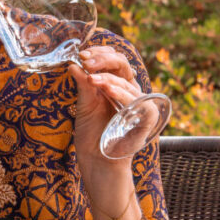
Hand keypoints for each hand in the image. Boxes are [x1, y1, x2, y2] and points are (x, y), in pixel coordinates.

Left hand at [69, 45, 143, 219]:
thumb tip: (74, 63)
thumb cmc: (92, 138)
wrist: (97, 166)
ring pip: (130, 83)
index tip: (82, 53)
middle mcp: (130, 93)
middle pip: (124, 66)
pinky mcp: (145, 123)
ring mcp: (139, 107)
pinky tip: (108, 91)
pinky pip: (140, 105)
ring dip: (110, 77)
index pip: (114, 60)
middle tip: (86, 60)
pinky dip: (124, 96)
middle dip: (104, 60)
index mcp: (116, 86)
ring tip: (92, 78)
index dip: (100, 53)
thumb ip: (83, 86)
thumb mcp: (83, 107)